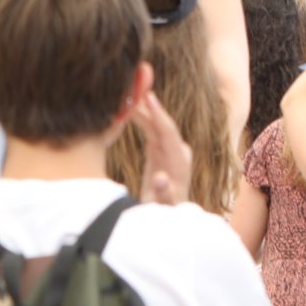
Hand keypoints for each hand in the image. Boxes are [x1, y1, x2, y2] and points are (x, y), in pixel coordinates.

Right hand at [129, 88, 191, 205]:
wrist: (167, 219)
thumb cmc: (162, 214)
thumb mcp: (162, 208)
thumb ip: (163, 194)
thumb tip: (160, 178)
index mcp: (179, 164)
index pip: (168, 133)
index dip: (158, 113)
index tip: (147, 96)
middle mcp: (178, 154)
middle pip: (162, 124)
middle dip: (148, 105)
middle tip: (132, 86)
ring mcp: (170, 151)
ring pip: (155, 125)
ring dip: (142, 110)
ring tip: (126, 94)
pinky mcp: (160, 151)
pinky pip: (150, 129)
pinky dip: (140, 118)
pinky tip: (128, 108)